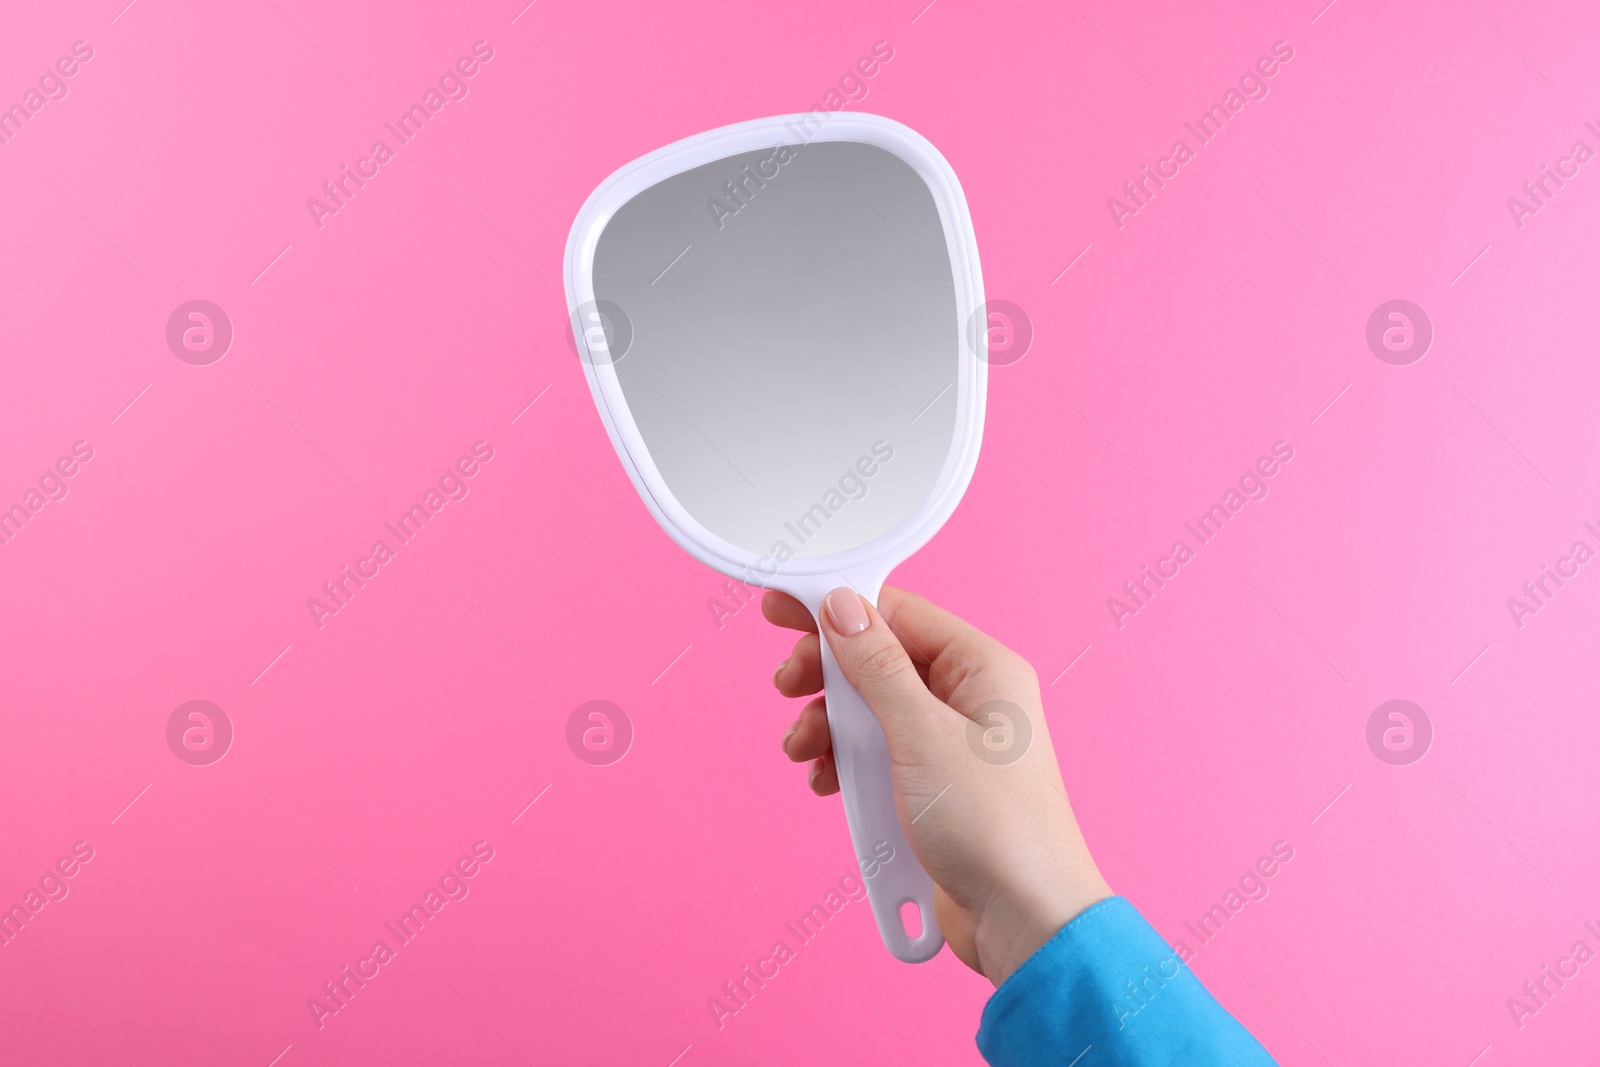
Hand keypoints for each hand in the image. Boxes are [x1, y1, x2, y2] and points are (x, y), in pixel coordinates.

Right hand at [765, 585, 1111, 986]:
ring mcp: (949, 745)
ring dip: (829, 725)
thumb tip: (843, 607)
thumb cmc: (996, 827)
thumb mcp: (921, 735)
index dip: (839, 610)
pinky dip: (844, 764)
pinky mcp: (931, 788)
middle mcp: (969, 699)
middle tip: (789, 685)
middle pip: (878, 660)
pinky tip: (824, 780)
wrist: (1024, 922)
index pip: (899, 613)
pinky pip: (876, 757)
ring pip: (870, 711)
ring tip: (803, 748)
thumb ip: (876, 667)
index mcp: (982, 669)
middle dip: (827, 674)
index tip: (786, 612)